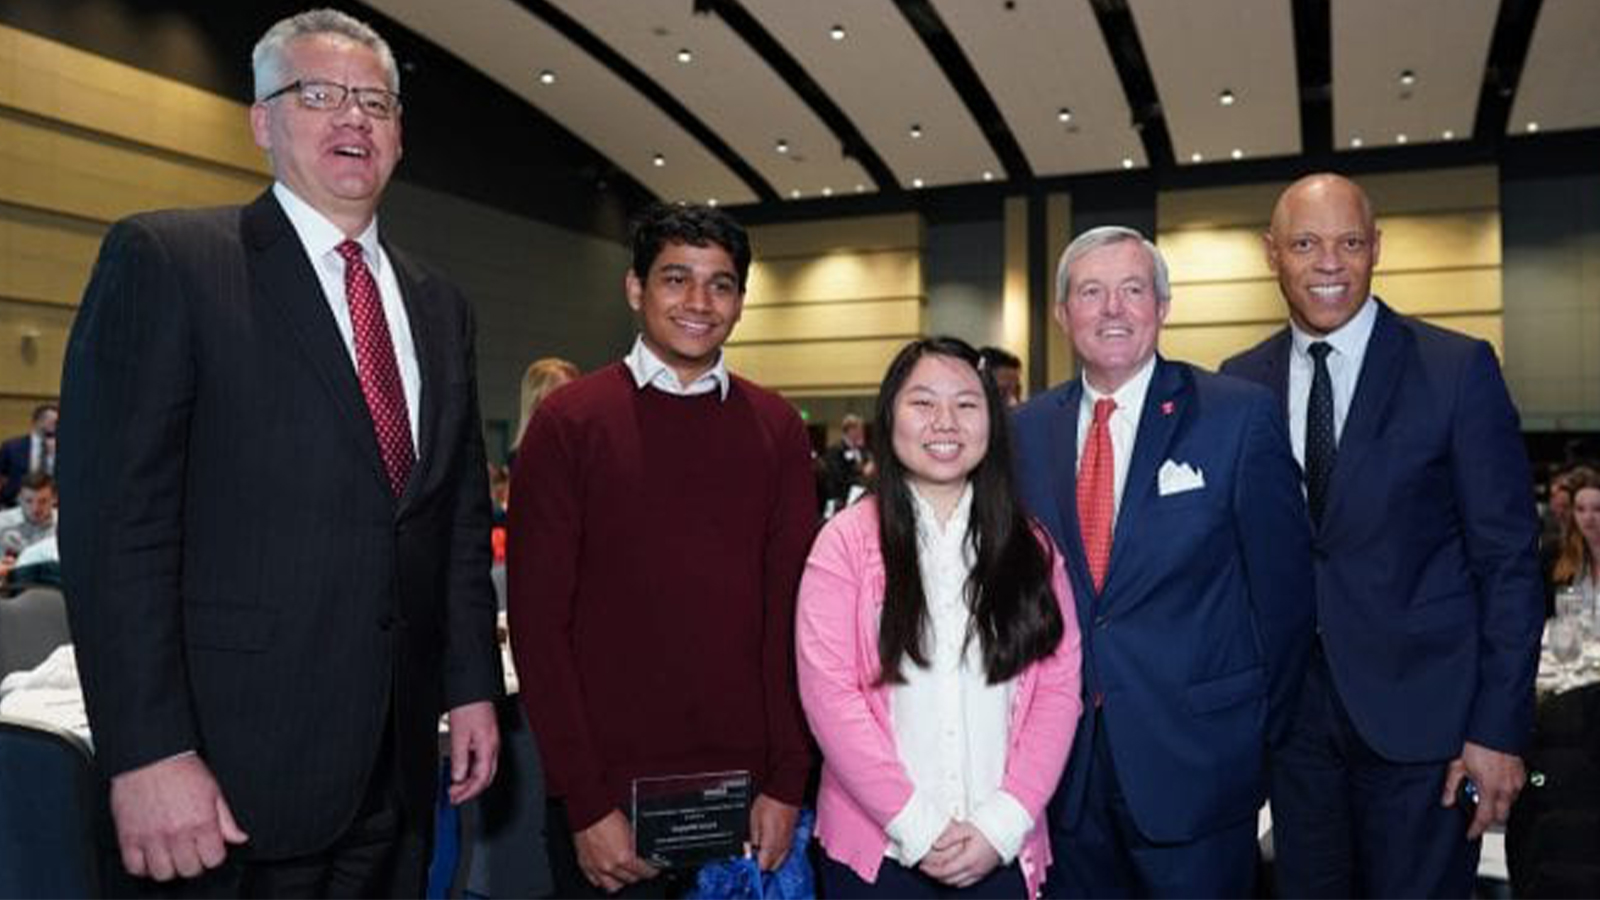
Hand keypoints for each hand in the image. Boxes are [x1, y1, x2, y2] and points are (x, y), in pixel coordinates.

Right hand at [108, 753, 247, 879]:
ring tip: (170, 854)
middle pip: (189, 870)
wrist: (149, 756)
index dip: (213, 855)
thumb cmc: (180, 769)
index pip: (213, 859)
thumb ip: (226, 819)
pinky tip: (149, 855)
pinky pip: (135, 867)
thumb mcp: (213, 791)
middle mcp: (176, 833)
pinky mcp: (128, 837)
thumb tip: (239, 837)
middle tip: (190, 851)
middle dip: (193, 863)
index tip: (208, 848)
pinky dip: (143, 866)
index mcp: (201, 822)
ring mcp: (151, 837)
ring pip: (163, 873)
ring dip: (169, 867)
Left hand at [446, 701, 499, 803]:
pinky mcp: (486, 739)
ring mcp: (491, 743)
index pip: (481, 779)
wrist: (474, 690)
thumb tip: (458, 777)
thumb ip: (459, 758)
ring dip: (470, 781)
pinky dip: (471, 771)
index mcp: (488, 748)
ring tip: (455, 786)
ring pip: (484, 771)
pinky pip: (482, 761)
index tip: (455, 798)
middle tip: (454, 796)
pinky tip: (461, 771)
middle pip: (485, 778)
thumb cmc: (469, 707)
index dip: (468, 792)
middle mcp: (493, 747)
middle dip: (470, 790)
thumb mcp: (459, 735)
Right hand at [574, 809, 658, 892]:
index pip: (643, 872)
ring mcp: (596, 868)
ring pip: (612, 886)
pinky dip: (602, 879)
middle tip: (640, 870)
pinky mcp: (585, 865)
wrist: (589, 810)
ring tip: (624, 875)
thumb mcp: (631, 829)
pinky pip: (595, 881)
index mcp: (623, 857)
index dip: (651, 871)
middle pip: (629, 880)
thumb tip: (641, 852)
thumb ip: (636, 844)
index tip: (653, 869)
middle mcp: (610, 866)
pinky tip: (607, 874)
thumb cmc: (607, 814)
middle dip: (637, 875)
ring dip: (620, 881)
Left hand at [748, 794, 798, 871]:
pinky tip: (771, 844)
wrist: (785, 792)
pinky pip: (785, 851)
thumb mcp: (753, 821)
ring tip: (762, 847)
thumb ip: (752, 840)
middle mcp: (782, 846)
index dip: (755, 865)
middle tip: (754, 854)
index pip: (763, 866)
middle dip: (763, 863)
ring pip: (780, 860)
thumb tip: (749, 851)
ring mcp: (789, 842)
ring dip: (771, 858)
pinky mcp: (792, 836)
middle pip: (773, 866)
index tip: (749, 859)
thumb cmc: (769, 803)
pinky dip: (777, 851)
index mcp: (771, 844)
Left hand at [918, 821, 1000, 887]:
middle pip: (950, 880)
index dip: (932, 871)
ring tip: (935, 871)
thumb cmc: (986, 828)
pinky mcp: (983, 873)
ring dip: (945, 880)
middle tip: (926, 869)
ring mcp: (980, 873)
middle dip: (935, 876)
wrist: (1005, 832)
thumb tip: (935, 845)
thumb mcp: (966, 827)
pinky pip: (966, 883)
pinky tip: (950, 874)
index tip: (923, 866)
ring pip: (957, 884)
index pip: (945, 871)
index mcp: (969, 859)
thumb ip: (950, 836)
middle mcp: (974, 869)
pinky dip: (955, 881)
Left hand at [1441, 741, 1525, 838]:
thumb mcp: (1457, 765)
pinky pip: (1515, 791)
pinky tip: (1494, 783)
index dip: (1477, 829)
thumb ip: (1451, 786)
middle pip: (1501, 816)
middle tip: (1477, 813)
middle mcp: (1506, 788)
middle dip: (1490, 818)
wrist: (1494, 729)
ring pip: (1509, 803)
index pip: (1485, 818)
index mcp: (1490, 789)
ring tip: (1484, 793)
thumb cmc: (1477, 743)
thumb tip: (1447, 800)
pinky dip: (1505, 792)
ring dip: (1498, 804)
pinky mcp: (1521, 774)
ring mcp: (1516, 781)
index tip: (1471, 833)